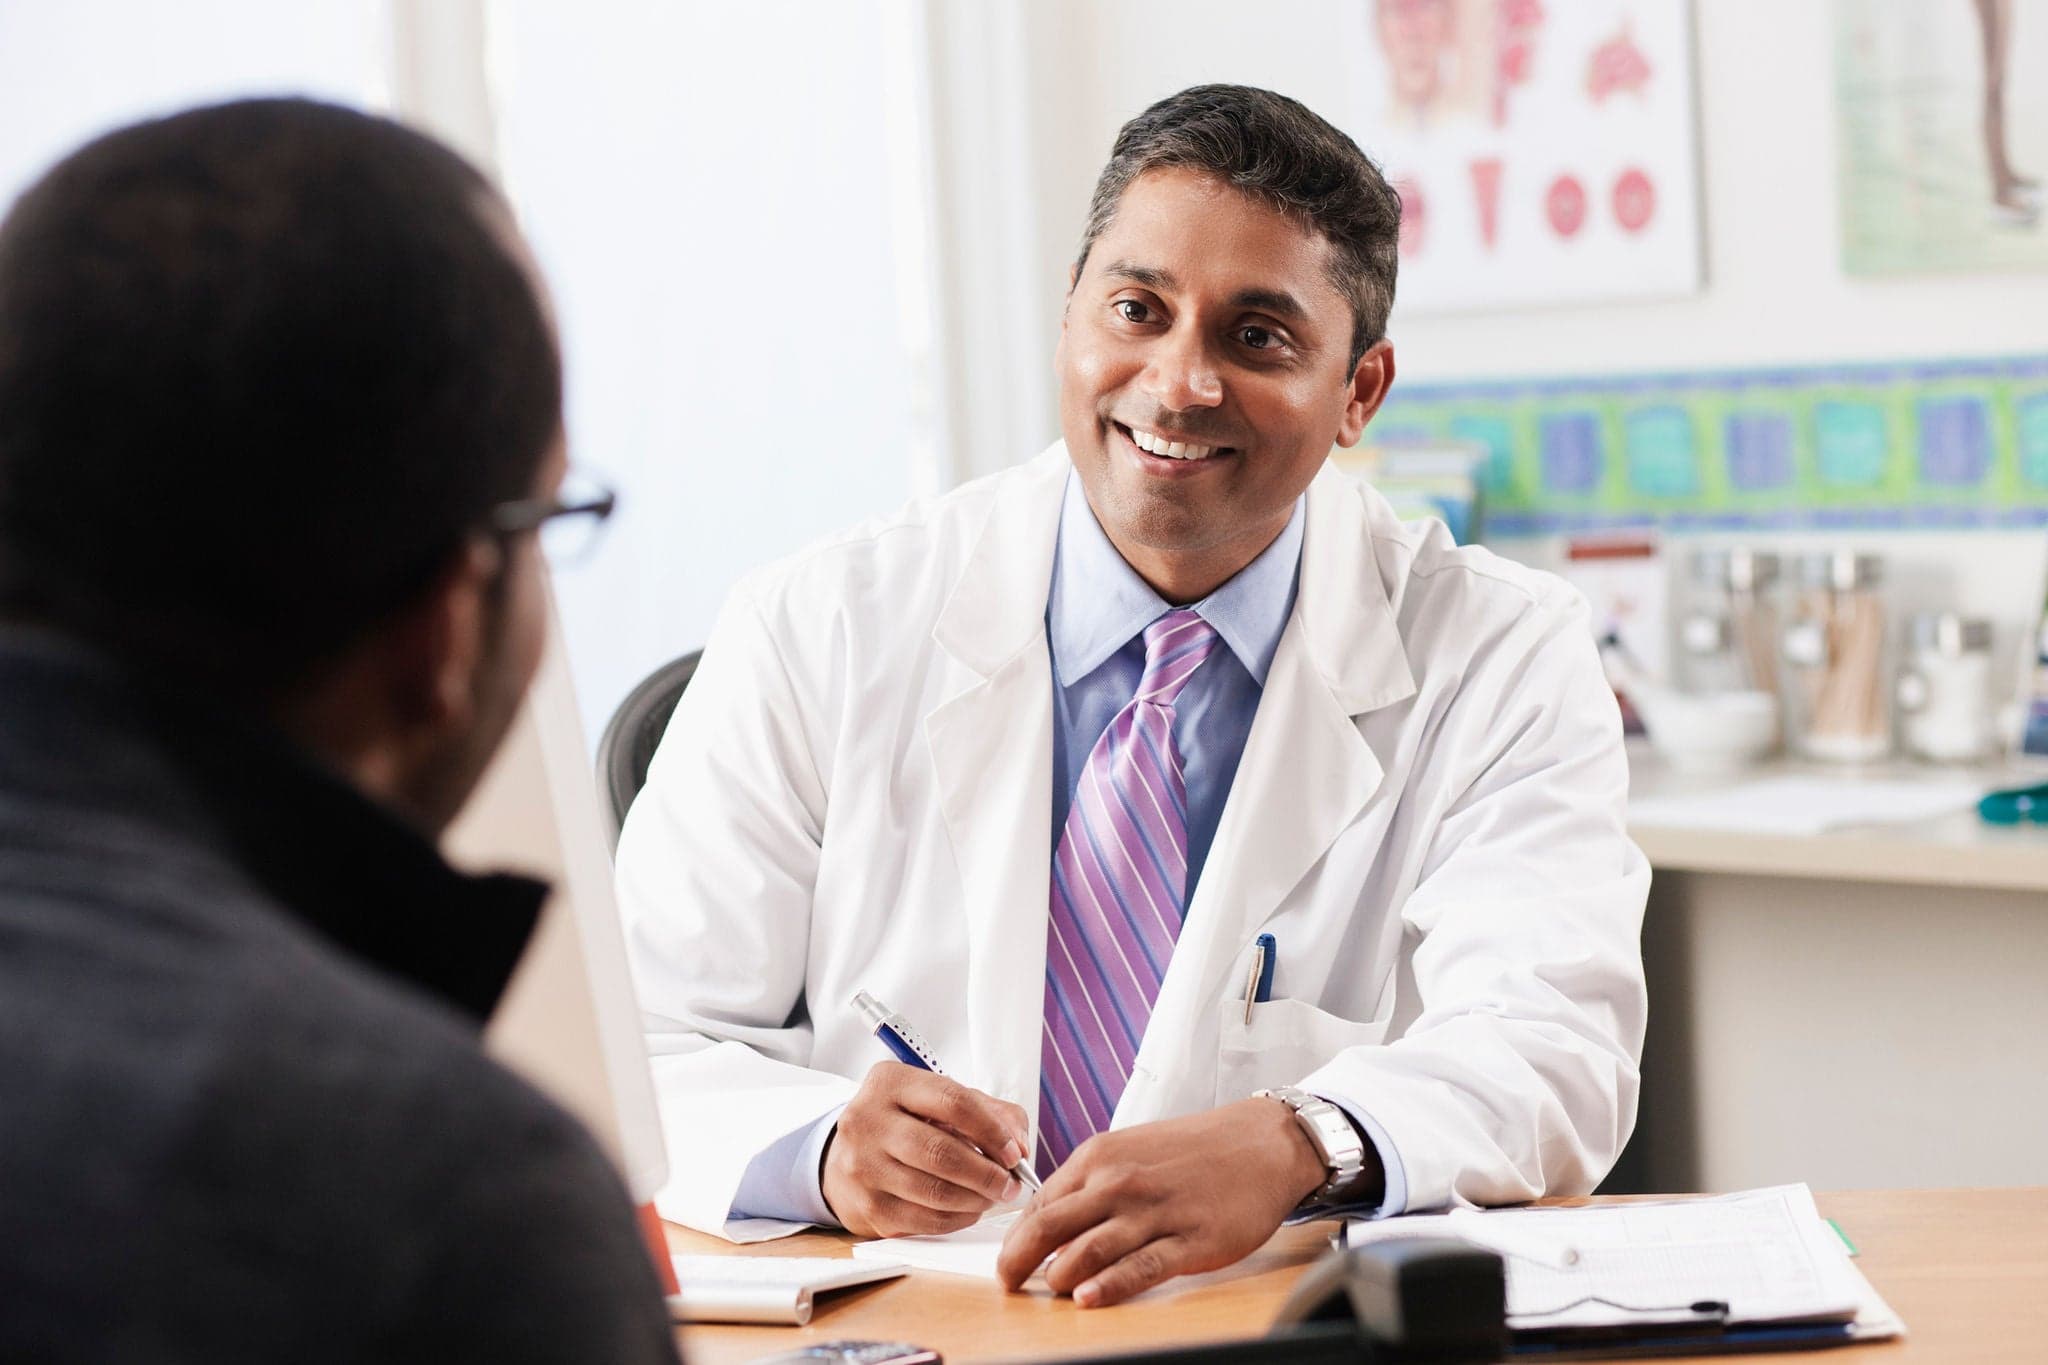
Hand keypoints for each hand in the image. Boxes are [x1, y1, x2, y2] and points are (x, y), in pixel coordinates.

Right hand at [820, 1061, 1030, 1237]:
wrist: (849, 1156)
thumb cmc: (906, 1124)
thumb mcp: (940, 1101)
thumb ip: (990, 1112)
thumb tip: (1020, 1147)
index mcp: (890, 1083)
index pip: (952, 1102)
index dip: (992, 1131)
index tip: (1015, 1153)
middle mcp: (868, 1121)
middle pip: (940, 1152)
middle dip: (986, 1173)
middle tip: (1010, 1184)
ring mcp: (863, 1166)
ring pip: (934, 1192)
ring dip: (976, 1199)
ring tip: (993, 1196)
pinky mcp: (867, 1206)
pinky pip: (925, 1220)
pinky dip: (957, 1219)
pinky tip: (969, 1210)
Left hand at [995, 1098, 1348, 1307]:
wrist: (1260, 1143)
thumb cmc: (1192, 1151)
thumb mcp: (1129, 1150)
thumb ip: (1090, 1184)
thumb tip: (1048, 1223)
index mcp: (1099, 1158)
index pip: (1040, 1203)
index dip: (1016, 1238)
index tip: (1007, 1262)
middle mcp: (1119, 1182)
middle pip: (1050, 1227)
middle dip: (1019, 1261)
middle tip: (1009, 1286)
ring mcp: (1154, 1211)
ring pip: (1088, 1248)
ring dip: (1059, 1276)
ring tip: (1050, 1293)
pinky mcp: (1188, 1239)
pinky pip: (1139, 1267)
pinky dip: (1109, 1285)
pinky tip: (1089, 1299)